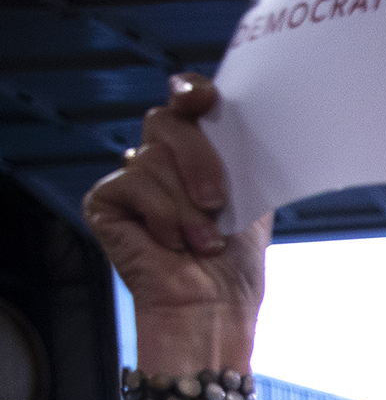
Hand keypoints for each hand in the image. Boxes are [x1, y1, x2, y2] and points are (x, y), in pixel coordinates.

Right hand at [82, 73, 269, 366]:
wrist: (215, 306)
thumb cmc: (234, 265)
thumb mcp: (252, 202)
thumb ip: (246, 160)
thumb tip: (265, 124)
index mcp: (196, 155)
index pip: (185, 103)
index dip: (192, 92)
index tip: (205, 100)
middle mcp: (159, 161)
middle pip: (167, 122)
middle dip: (199, 161)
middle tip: (217, 203)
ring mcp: (131, 180)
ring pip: (154, 158)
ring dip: (188, 208)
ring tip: (202, 242)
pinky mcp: (106, 201)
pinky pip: (134, 184)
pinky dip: (163, 217)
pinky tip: (172, 244)